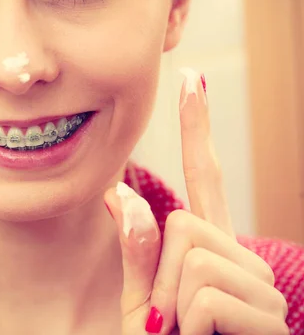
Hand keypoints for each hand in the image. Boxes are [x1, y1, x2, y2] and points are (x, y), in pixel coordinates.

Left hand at [104, 68, 288, 334]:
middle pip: (186, 224)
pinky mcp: (267, 316)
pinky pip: (204, 292)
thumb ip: (137, 256)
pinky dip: (190, 324)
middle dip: (164, 277)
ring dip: (175, 305)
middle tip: (174, 323)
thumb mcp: (142, 307)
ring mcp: (260, 288)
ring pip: (193, 255)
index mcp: (211, 254)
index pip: (206, 179)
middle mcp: (243, 262)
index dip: (198, 126)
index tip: (192, 76)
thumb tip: (119, 193)